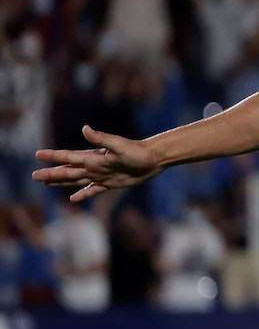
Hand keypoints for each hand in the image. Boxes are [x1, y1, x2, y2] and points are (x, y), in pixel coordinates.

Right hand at [33, 125, 160, 202]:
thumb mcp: (118, 145)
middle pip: (68, 171)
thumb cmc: (137, 151)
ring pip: (76, 181)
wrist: (154, 159)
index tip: (37, 154)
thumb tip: (84, 128)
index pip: (69, 157)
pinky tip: (72, 199)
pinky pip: (93, 191)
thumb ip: (100, 139)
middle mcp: (94, 166)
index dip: (54, 157)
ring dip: (61, 182)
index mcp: (93, 157)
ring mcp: (101, 176)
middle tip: (34, 175)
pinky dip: (82, 195)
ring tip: (47, 183)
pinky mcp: (110, 184)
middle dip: (51, 173)